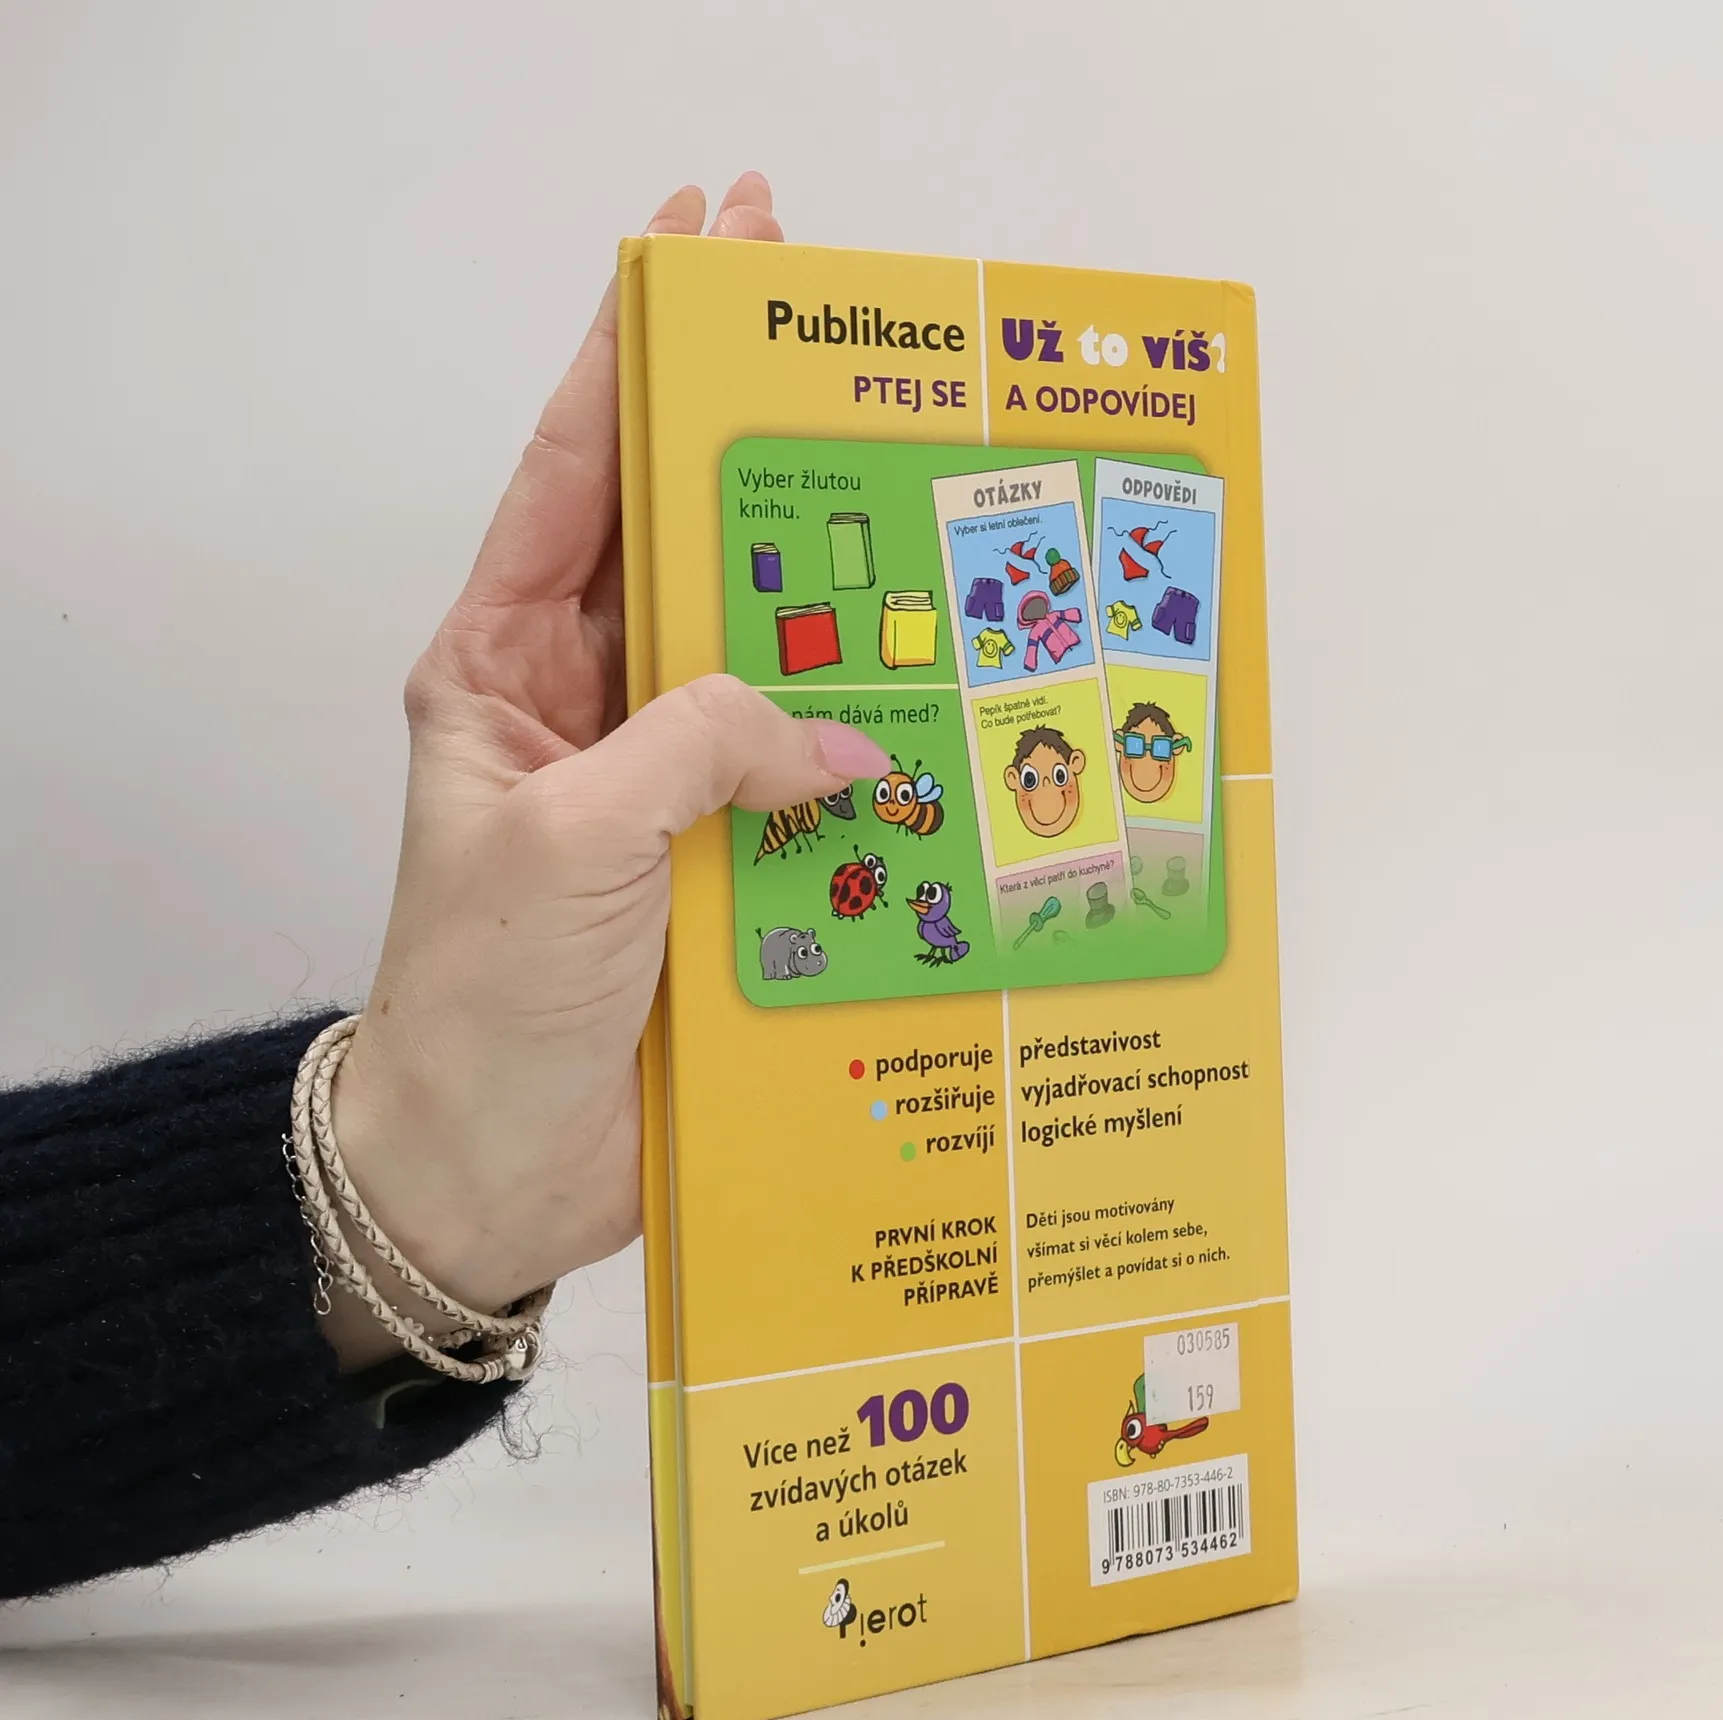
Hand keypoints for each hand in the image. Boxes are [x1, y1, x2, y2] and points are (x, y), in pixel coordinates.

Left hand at [324, 176, 889, 1369]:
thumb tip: (841, 732)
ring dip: (846, 619)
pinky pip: (814, 787)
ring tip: (930, 535)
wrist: (495, 1171)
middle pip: (690, 552)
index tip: (700, 244)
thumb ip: (699, 747)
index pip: (577, 475)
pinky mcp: (734, 870)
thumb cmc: (480, 997)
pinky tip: (942, 718)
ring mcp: (670, 792)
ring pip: (774, 670)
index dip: (636, 353)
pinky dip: (875, 760)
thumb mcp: (568, 839)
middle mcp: (593, 712)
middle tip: (856, 367)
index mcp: (505, 669)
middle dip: (769, 463)